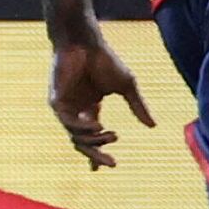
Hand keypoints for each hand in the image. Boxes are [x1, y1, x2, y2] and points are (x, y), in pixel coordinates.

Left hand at [48, 28, 155, 168]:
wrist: (85, 42)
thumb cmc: (104, 59)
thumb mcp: (127, 86)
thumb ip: (138, 106)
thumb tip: (153, 126)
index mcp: (90, 107)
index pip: (93, 137)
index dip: (99, 153)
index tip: (110, 166)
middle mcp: (76, 110)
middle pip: (83, 142)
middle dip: (97, 155)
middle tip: (112, 163)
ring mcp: (65, 107)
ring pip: (76, 136)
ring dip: (94, 140)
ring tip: (111, 135)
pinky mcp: (56, 101)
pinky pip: (68, 122)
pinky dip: (83, 127)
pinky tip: (97, 126)